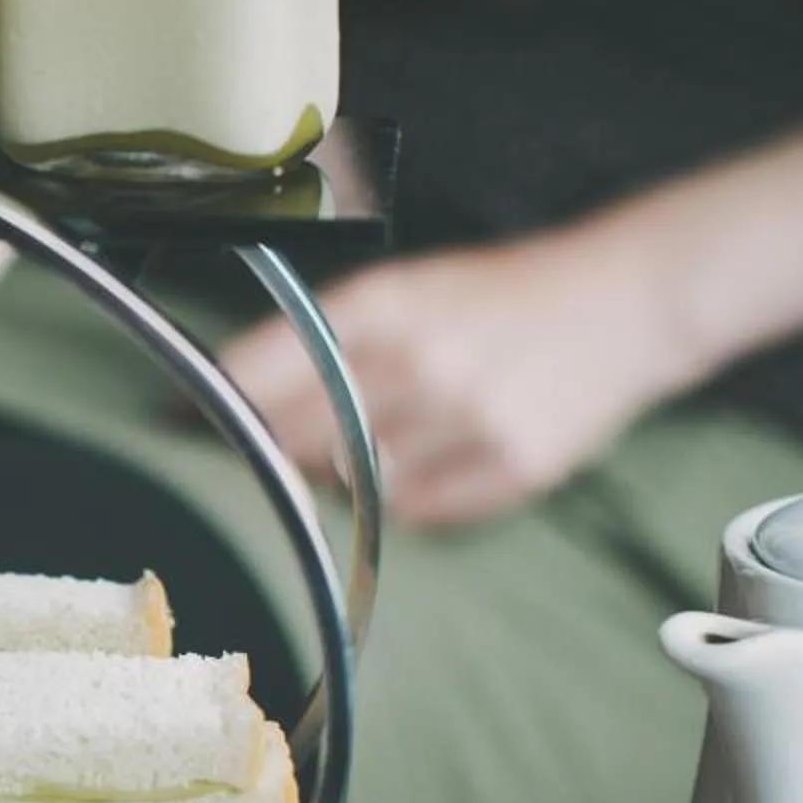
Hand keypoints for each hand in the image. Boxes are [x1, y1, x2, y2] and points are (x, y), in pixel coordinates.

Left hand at [218, 233, 692, 527]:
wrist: (628, 300)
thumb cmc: (500, 297)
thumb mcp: (408, 289)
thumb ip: (326, 338)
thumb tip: (232, 394)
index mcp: (382, 305)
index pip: (261, 368)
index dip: (208, 401)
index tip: (175, 419)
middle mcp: (418, 359)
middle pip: (296, 440)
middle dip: (277, 450)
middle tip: (282, 448)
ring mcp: (467, 416)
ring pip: (358, 485)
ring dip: (353, 476)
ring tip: (394, 438)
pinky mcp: (513, 464)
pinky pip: (421, 514)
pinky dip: (413, 500)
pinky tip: (440, 459)